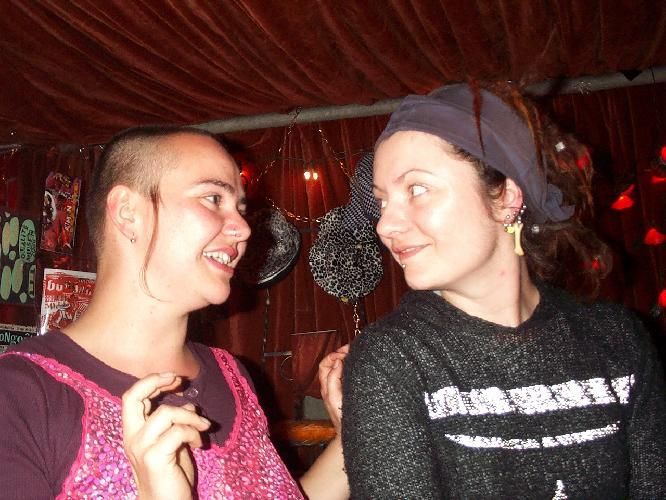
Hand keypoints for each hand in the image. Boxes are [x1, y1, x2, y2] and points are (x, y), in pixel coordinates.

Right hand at [122, 373, 210, 499]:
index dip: (152, 381)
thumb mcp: (175, 444)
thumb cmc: (170, 476)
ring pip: (165, 412)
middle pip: (132, 397)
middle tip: (179, 380)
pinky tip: (200, 444)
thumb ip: (177, 424)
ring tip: (203, 427)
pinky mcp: (154, 458)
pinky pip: (177, 431)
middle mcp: (132, 438)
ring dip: (191, 416)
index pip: (131, 397)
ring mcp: (141, 448)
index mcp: (134, 433)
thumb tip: (189, 404)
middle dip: (156, 382)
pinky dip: (194, 432)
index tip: (174, 378)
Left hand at [319, 344, 348, 434]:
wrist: (351, 434)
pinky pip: (346, 374)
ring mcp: (339, 388)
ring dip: (345, 359)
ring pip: (339, 368)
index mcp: (326, 386)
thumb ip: (333, 380)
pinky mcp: (348, 390)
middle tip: (351, 349)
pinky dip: (351, 367)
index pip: (325, 364)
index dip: (333, 355)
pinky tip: (359, 365)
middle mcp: (331, 385)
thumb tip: (337, 362)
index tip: (345, 352)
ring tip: (355, 354)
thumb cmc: (342, 418)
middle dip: (339, 353)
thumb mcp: (335, 398)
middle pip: (331, 363)